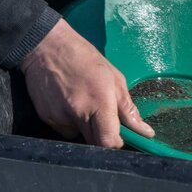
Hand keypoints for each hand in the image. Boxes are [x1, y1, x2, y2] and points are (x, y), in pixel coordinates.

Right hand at [19, 19, 154, 147]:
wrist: (47, 47)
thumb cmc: (84, 58)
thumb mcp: (114, 78)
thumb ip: (128, 108)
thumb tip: (145, 132)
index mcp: (99, 101)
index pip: (109, 142)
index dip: (116, 144)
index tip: (119, 136)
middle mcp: (78, 113)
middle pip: (94, 144)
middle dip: (102, 136)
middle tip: (102, 116)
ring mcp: (59, 117)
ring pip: (78, 136)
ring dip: (84, 127)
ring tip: (81, 101)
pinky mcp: (46, 118)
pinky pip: (64, 129)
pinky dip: (69, 121)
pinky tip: (67, 100)